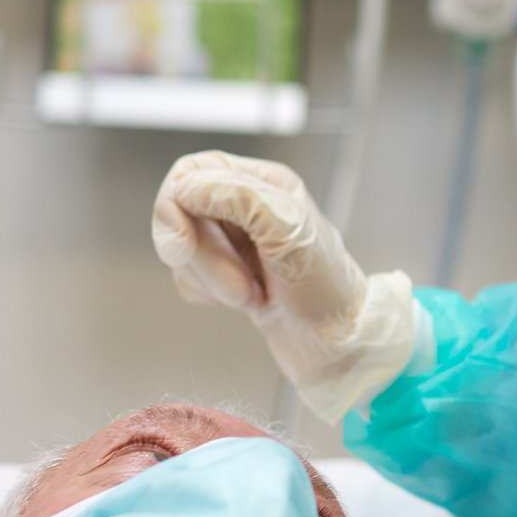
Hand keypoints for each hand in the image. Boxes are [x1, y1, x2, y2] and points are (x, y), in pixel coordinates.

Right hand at [152, 151, 416, 422]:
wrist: (339, 344)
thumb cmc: (327, 288)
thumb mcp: (289, 230)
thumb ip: (237, 197)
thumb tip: (185, 188)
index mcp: (264, 183)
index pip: (192, 172)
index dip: (177, 205)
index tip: (182, 244)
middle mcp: (247, 206)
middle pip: (182, 212)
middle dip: (204, 256)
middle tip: (240, 286)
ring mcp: (236, 242)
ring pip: (184, 248)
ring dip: (212, 279)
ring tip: (253, 295)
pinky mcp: (227, 273)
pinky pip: (188, 276)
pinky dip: (209, 293)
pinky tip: (246, 302)